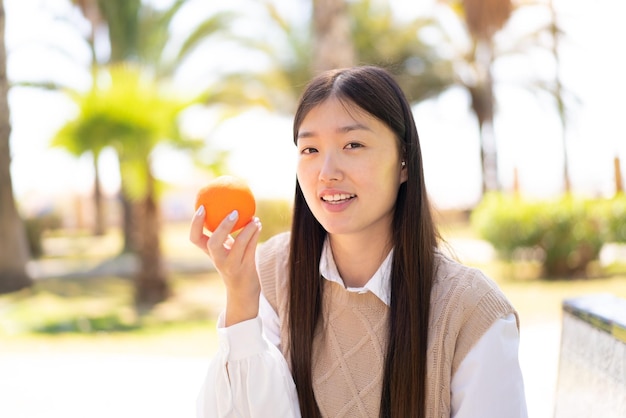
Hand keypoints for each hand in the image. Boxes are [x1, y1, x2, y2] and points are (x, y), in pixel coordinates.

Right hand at [189, 206, 261, 325]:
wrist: (242, 292)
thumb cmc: (234, 264)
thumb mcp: (226, 249)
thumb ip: (224, 232)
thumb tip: (228, 205)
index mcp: (210, 252)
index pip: (195, 238)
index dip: (195, 224)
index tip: (202, 207)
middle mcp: (217, 260)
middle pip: (213, 243)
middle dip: (223, 227)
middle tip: (234, 212)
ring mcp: (231, 266)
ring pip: (238, 245)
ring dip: (248, 229)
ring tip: (254, 218)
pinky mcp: (245, 269)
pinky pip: (251, 249)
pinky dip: (255, 234)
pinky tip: (258, 224)